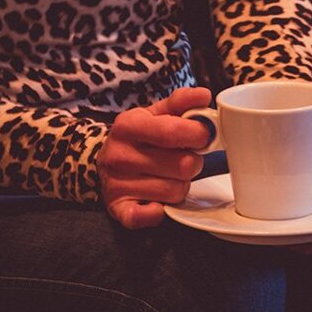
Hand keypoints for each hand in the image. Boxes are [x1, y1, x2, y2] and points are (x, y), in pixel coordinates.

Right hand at [98, 88, 211, 228]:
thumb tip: (204, 95)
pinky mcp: (118, 209)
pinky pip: (150, 216)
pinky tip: (157, 200)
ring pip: (176, 191)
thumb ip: (181, 103)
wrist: (108, 161)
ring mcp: (116, 184)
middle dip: (192, 164)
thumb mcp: (156, 114)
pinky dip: (160, 211)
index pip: (174, 132)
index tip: (202, 137)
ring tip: (168, 176)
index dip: (199, 135)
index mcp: (128, 125)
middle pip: (183, 166)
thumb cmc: (141, 137)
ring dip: (180, 186)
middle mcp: (118, 155)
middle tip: (183, 159)